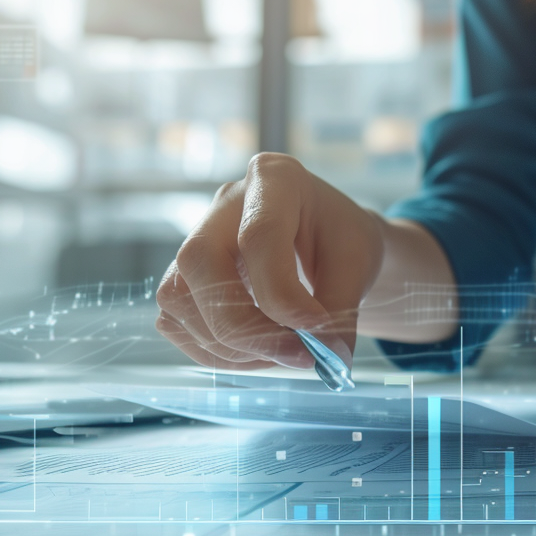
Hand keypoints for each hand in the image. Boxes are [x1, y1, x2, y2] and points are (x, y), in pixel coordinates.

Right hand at [155, 153, 383, 370]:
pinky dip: (217, 353)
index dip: (283, 295)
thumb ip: (342, 308)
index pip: (258, 235)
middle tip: (299, 356)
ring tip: (287, 355)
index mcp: (274, 178)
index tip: (317, 330)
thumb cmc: (341, 242)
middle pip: (201, 262)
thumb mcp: (358, 263)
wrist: (326, 244)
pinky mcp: (182, 278)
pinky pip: (177, 323)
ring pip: (180, 299)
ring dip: (233, 347)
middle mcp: (224, 203)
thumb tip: (327, 357)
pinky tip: (260, 354)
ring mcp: (194, 238)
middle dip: (245, 326)